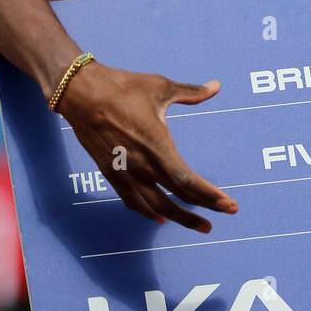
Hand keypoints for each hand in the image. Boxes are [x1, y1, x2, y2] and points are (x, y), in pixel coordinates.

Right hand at [57, 61, 237, 231]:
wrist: (81, 93)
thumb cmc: (123, 87)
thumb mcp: (162, 87)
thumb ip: (191, 92)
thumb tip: (216, 86)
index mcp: (157, 146)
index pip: (188, 181)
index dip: (210, 196)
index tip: (228, 204)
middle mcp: (142, 165)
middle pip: (177, 198)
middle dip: (203, 209)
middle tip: (225, 214)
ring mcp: (124, 172)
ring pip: (155, 206)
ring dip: (179, 217)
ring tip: (199, 225)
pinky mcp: (110, 172)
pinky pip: (132, 200)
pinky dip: (147, 213)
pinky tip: (159, 218)